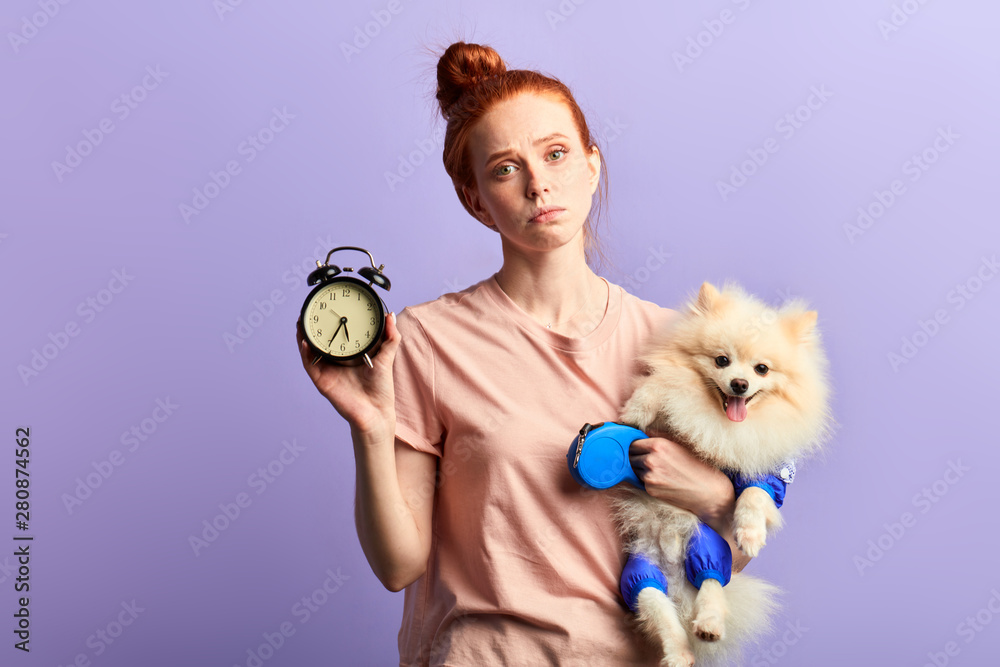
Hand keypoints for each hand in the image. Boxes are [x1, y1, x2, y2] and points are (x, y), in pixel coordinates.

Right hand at [295, 312, 400, 439]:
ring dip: (303, 336)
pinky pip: (309, 365)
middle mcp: (335, 363)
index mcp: (348, 356)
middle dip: (311, 327)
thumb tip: (391, 315)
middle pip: (318, 342)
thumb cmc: (381, 388)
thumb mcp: (386, 357)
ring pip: (309, 351)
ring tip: (301, 322)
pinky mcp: (322, 381)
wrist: (376, 412)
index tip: (327, 306)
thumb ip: (390, 337)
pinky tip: (305, 341)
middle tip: (308, 311)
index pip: (335, 336)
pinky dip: (305, 353)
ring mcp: (327, 372)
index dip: (329, 322)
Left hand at [628, 437, 732, 522]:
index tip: (639, 448)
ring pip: (633, 469)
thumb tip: (644, 431)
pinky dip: (646, 481)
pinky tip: (661, 481)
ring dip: (639, 470)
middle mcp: (651, 460)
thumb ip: (660, 436)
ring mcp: (649, 476)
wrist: (708, 491)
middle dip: (635, 457)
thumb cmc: (698, 466)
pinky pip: (640, 482)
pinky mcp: (650, 490)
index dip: (635, 445)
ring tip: (657, 471)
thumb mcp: (681, 444)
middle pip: (630, 456)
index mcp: (658, 445)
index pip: (633, 442)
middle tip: (648, 461)